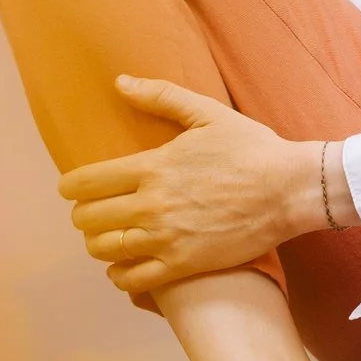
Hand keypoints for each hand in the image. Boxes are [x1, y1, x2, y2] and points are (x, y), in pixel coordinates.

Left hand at [62, 77, 327, 294]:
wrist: (290, 190)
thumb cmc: (252, 148)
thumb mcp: (207, 113)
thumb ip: (161, 96)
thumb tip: (120, 81)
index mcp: (152, 166)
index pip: (84, 183)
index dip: (70, 187)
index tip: (74, 188)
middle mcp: (152, 205)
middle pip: (87, 219)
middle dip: (83, 214)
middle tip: (94, 210)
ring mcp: (166, 238)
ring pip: (103, 250)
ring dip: (99, 243)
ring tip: (110, 235)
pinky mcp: (182, 265)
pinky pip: (131, 279)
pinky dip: (118, 274)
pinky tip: (124, 264)